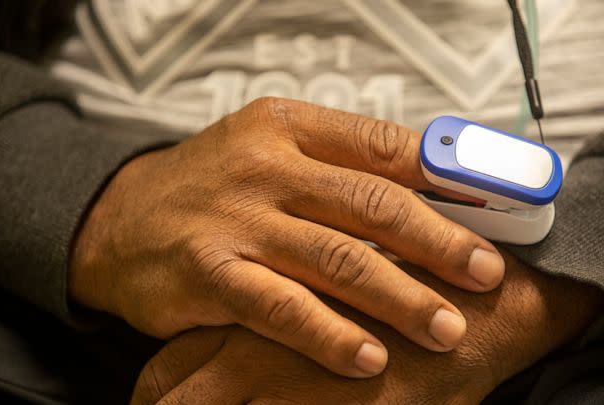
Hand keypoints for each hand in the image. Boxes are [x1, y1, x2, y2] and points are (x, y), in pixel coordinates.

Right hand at [69, 97, 503, 377]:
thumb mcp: (269, 153)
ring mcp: (238, 220)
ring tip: (446, 326)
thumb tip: (424, 198)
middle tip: (485, 273)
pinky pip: (283, 308)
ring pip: (337, 259)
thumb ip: (337, 170)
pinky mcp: (209, 272)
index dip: (445, 179)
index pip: (383, 146)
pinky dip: (329, 335)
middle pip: (372, 203)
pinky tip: (368, 357)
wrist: (121, 216)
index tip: (491, 210)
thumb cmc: (212, 185)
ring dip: (400, 296)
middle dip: (438, 241)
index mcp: (289, 127)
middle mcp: (266, 167)